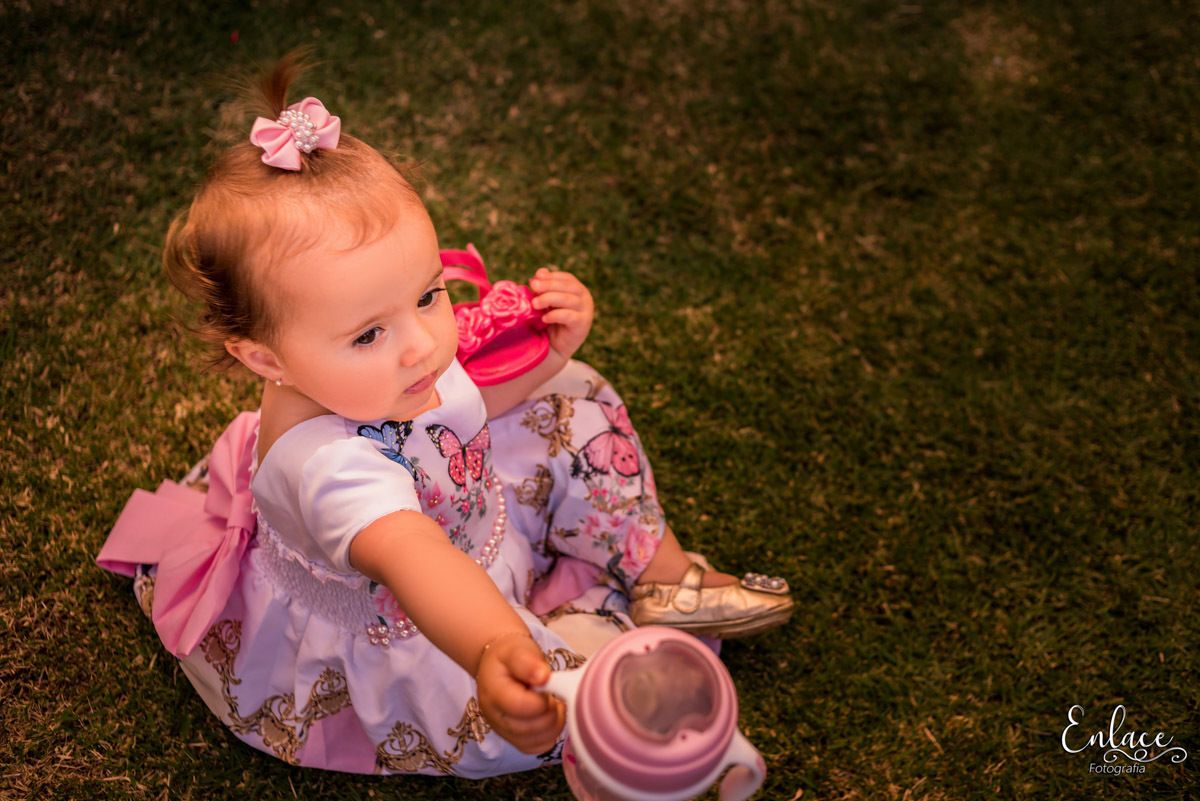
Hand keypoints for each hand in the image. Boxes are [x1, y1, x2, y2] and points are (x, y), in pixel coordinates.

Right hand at [475, 633, 565, 753]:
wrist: (499, 665)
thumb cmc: (508, 656)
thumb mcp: (516, 649)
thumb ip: (528, 662)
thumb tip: (543, 678)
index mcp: (493, 692)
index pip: (520, 706)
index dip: (541, 700)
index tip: (548, 686)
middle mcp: (494, 716)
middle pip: (527, 729)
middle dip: (549, 713)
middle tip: (553, 696)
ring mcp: (503, 730)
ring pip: (534, 742)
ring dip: (553, 725)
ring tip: (553, 705)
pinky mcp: (514, 738)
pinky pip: (535, 748)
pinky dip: (549, 736)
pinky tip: (550, 717)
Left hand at [530, 268, 593, 360]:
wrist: (554, 346)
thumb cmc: (550, 321)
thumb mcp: (546, 302)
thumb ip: (544, 287)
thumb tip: (541, 272)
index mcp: (578, 290)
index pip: (567, 278)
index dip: (552, 276)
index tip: (537, 277)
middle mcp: (585, 298)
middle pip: (568, 286)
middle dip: (549, 285)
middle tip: (533, 286)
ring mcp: (586, 311)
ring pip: (568, 299)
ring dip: (549, 299)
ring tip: (534, 304)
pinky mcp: (583, 325)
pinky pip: (569, 316)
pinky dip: (554, 315)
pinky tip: (544, 318)